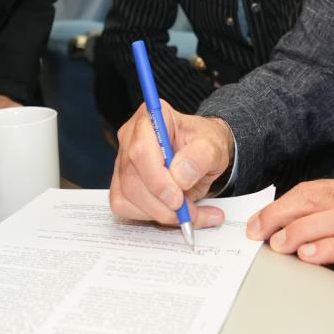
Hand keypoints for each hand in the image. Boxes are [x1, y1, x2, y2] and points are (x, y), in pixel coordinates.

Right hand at [108, 101, 232, 229]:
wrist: (202, 154)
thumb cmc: (204, 144)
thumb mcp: (213, 146)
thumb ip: (199, 157)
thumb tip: (179, 176)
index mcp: (152, 117)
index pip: (141, 149)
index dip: (157, 179)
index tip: (178, 199)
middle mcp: (131, 136)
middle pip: (132, 178)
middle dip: (163, 204)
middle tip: (190, 212)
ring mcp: (122, 160)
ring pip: (127, 196)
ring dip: (160, 213)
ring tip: (190, 213)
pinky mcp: (121, 182)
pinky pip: (125, 207)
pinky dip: (151, 216)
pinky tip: (173, 214)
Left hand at [246, 177, 333, 310]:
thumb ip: (314, 218)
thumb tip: (270, 226)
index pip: (308, 190)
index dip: (278, 206)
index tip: (257, 224)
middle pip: (317, 199)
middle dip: (282, 215)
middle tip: (262, 232)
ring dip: (302, 230)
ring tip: (281, 244)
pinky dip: (327, 249)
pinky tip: (309, 255)